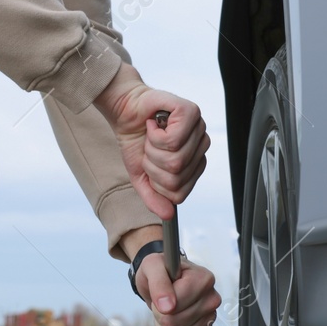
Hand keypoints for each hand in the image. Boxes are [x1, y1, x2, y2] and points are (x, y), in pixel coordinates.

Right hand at [95, 63, 210, 218]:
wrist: (125, 110)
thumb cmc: (136, 139)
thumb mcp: (141, 175)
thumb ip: (154, 196)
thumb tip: (168, 215)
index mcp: (194, 161)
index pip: (179, 192)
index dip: (157, 182)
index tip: (149, 163)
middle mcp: (201, 144)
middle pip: (177, 176)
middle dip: (152, 164)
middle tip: (148, 147)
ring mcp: (198, 127)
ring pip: (176, 160)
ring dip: (152, 149)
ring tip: (151, 134)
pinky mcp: (190, 112)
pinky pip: (173, 141)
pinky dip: (154, 135)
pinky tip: (153, 124)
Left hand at [133, 251, 220, 325]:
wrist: (163, 279)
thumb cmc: (160, 269)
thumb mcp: (153, 267)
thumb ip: (159, 283)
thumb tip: (167, 307)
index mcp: (204, 280)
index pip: (175, 305)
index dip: (160, 302)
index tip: (160, 291)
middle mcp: (212, 299)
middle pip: (174, 323)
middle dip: (160, 316)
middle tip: (161, 302)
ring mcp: (210, 318)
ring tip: (165, 312)